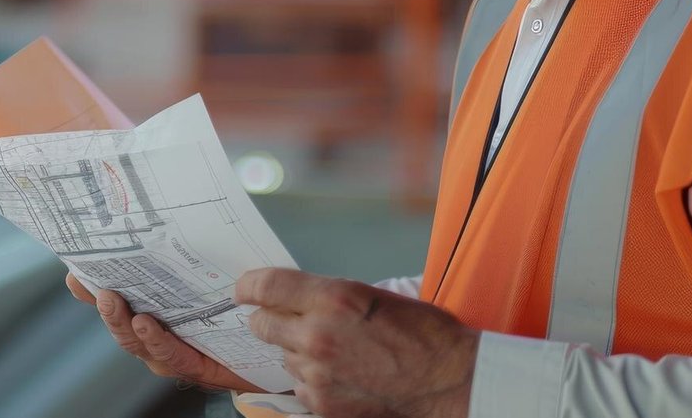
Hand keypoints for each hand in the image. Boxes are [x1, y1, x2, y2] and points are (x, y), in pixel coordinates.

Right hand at [64, 272, 260, 392]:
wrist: (275, 348)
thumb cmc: (239, 311)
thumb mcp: (211, 277)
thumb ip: (189, 256)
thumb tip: (174, 217)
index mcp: (157, 311)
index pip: (118, 297)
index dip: (92, 287)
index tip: (74, 270)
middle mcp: (157, 334)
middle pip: (120, 321)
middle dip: (101, 303)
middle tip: (90, 284)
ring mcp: (172, 353)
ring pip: (136, 341)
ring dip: (121, 322)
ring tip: (113, 301)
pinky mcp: (195, 367)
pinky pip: (170, 355)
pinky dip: (155, 340)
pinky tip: (146, 324)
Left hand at [236, 268, 476, 417]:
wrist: (449, 383)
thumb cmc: (424, 335)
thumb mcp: (374, 295)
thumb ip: (329, 296)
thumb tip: (297, 298)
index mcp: (333, 298)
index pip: (267, 286)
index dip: (248, 286)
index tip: (243, 289)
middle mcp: (317, 335)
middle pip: (261, 323)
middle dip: (266, 319)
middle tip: (278, 317)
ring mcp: (317, 374)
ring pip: (283, 355)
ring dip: (296, 350)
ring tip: (333, 350)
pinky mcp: (322, 404)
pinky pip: (300, 386)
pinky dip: (311, 379)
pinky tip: (340, 374)